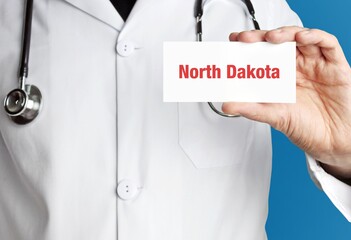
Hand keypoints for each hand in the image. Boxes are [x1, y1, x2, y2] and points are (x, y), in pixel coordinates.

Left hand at [223, 26, 350, 179]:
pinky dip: (314, 37)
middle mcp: (297, 68)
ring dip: (285, 33)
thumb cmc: (306, 128)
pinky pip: (327, 44)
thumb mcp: (274, 116)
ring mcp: (315, 65)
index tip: (233, 42)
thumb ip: (252, 109)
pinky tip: (301, 38)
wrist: (333, 142)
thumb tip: (227, 105)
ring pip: (300, 38)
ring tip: (271, 38)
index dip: (249, 45)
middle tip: (246, 39)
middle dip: (261, 37)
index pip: (263, 54)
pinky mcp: (335, 66)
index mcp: (281, 77)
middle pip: (279, 43)